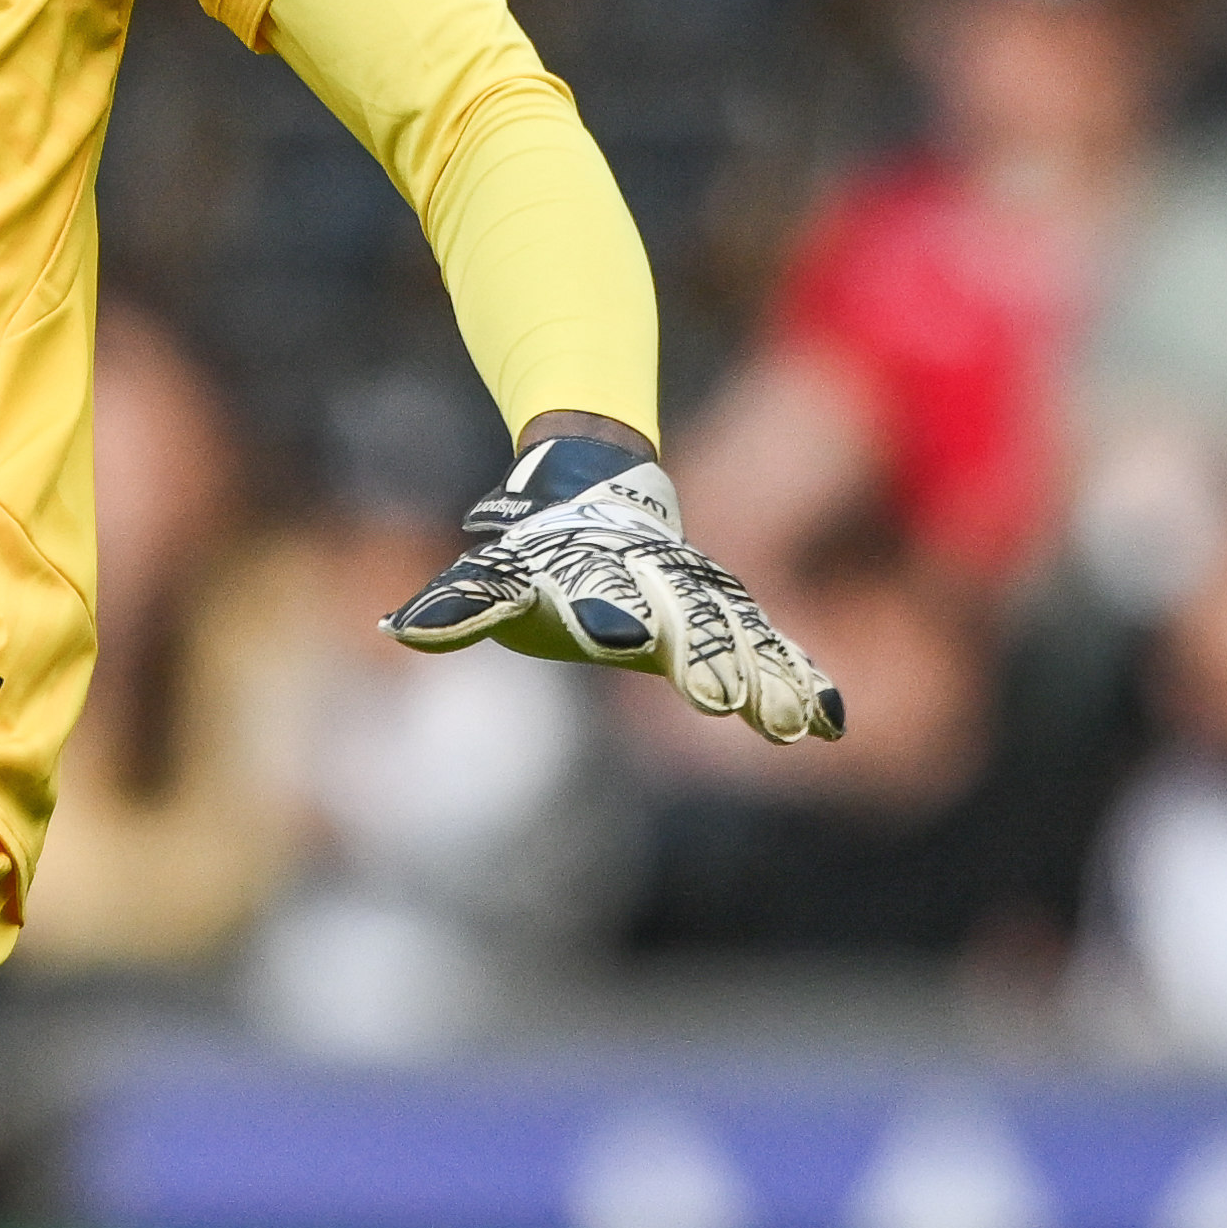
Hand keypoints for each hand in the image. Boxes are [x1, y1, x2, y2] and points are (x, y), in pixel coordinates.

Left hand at [384, 426, 843, 739]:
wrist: (601, 501)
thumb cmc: (544, 559)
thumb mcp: (498, 582)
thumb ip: (458, 608)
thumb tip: (396, 625)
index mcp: (603, 596)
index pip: (614, 616)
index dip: (622, 628)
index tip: (635, 647)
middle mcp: (660, 600)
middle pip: (688, 634)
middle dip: (712, 666)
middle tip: (733, 703)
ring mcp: (703, 609)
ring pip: (742, 645)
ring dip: (767, 683)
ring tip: (797, 726)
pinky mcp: (730, 627)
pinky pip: (770, 654)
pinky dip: (798, 680)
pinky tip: (829, 722)